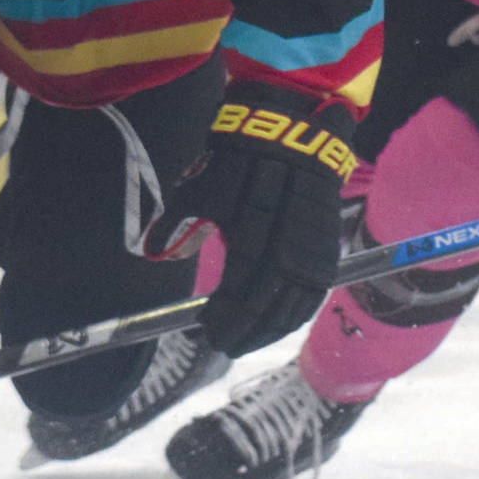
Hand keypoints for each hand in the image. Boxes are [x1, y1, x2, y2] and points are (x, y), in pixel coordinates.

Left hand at [151, 83, 353, 357]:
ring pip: (290, 309)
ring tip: (245, 340)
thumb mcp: (198, 190)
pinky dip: (295, 316)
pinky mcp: (327, 250)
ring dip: (267, 332)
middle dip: (241, 332)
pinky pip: (313, 296)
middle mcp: (283, 251)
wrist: (291, 134)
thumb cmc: (236, 163)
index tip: (204, 329)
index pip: (236, 296)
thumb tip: (151, 252)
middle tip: (221, 344)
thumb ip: (175, 225)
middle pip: (263, 310)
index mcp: (249, 237)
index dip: (221, 319)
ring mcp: (310, 253)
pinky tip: (277, 325)